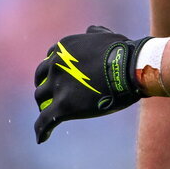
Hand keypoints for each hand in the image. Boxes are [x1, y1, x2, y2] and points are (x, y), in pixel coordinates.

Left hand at [34, 25, 150, 143]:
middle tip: (51, 97)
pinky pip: (44, 121)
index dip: (52, 71)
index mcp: (64, 48)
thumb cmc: (123, 52)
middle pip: (41, 80)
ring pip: (41, 99)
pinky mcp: (62, 107)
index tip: (58, 78)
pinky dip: (41, 130)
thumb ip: (94, 33)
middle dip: (45, 88)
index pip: (49, 61)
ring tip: (52, 116)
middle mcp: (55, 65)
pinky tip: (42, 137)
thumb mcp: (106, 35)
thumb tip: (90, 31)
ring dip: (44, 107)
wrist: (129, 68)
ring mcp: (57, 86)